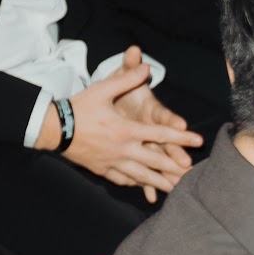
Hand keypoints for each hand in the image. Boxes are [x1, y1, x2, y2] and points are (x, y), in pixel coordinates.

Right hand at [49, 51, 200, 197]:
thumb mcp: (103, 89)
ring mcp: (113, 162)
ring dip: (160, 183)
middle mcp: (123, 149)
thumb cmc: (79, 107)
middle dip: (176, 168)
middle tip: (193, 174)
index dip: (181, 137)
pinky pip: (124, 180)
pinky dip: (136, 184)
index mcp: (126, 130)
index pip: (160, 135)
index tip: (198, 141)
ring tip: (176, 189)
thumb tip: (146, 66)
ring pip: (142, 176)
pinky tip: (144, 187)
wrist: (54, 129)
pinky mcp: (103, 170)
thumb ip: (127, 78)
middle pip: (156, 161)